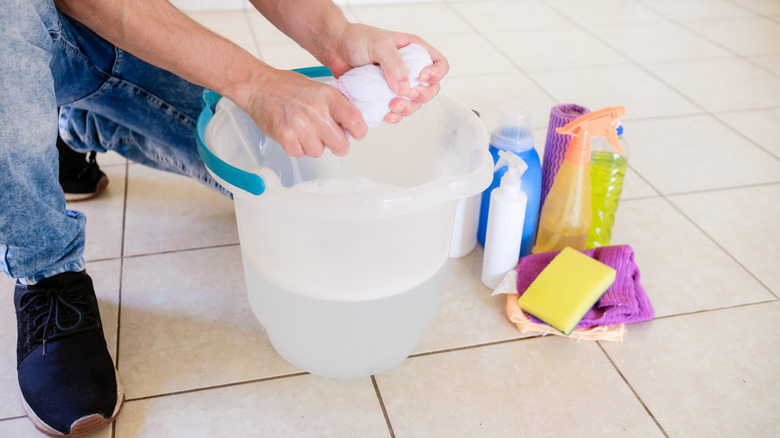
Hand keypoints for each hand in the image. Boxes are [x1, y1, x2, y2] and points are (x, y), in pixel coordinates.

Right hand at [244, 68, 367, 157]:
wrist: (260, 86)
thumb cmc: (289, 88)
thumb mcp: (320, 89)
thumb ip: (337, 106)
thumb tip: (352, 126)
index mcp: (328, 97)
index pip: (355, 121)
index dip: (359, 132)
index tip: (356, 134)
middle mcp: (315, 111)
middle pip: (340, 145)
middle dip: (337, 145)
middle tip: (330, 140)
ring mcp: (299, 125)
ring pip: (318, 152)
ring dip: (313, 146)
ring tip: (305, 133)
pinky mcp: (284, 136)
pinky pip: (300, 154)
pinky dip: (297, 148)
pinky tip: (293, 135)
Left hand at [323, 24, 448, 123]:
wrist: (335, 49)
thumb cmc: (357, 39)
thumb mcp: (379, 44)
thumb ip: (394, 64)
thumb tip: (405, 88)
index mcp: (415, 51)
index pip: (439, 65)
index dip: (436, 74)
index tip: (422, 77)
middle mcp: (410, 69)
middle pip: (430, 89)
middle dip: (421, 96)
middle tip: (406, 96)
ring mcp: (398, 85)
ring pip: (415, 103)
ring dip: (407, 109)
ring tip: (392, 107)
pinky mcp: (385, 97)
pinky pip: (397, 111)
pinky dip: (395, 116)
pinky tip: (386, 115)